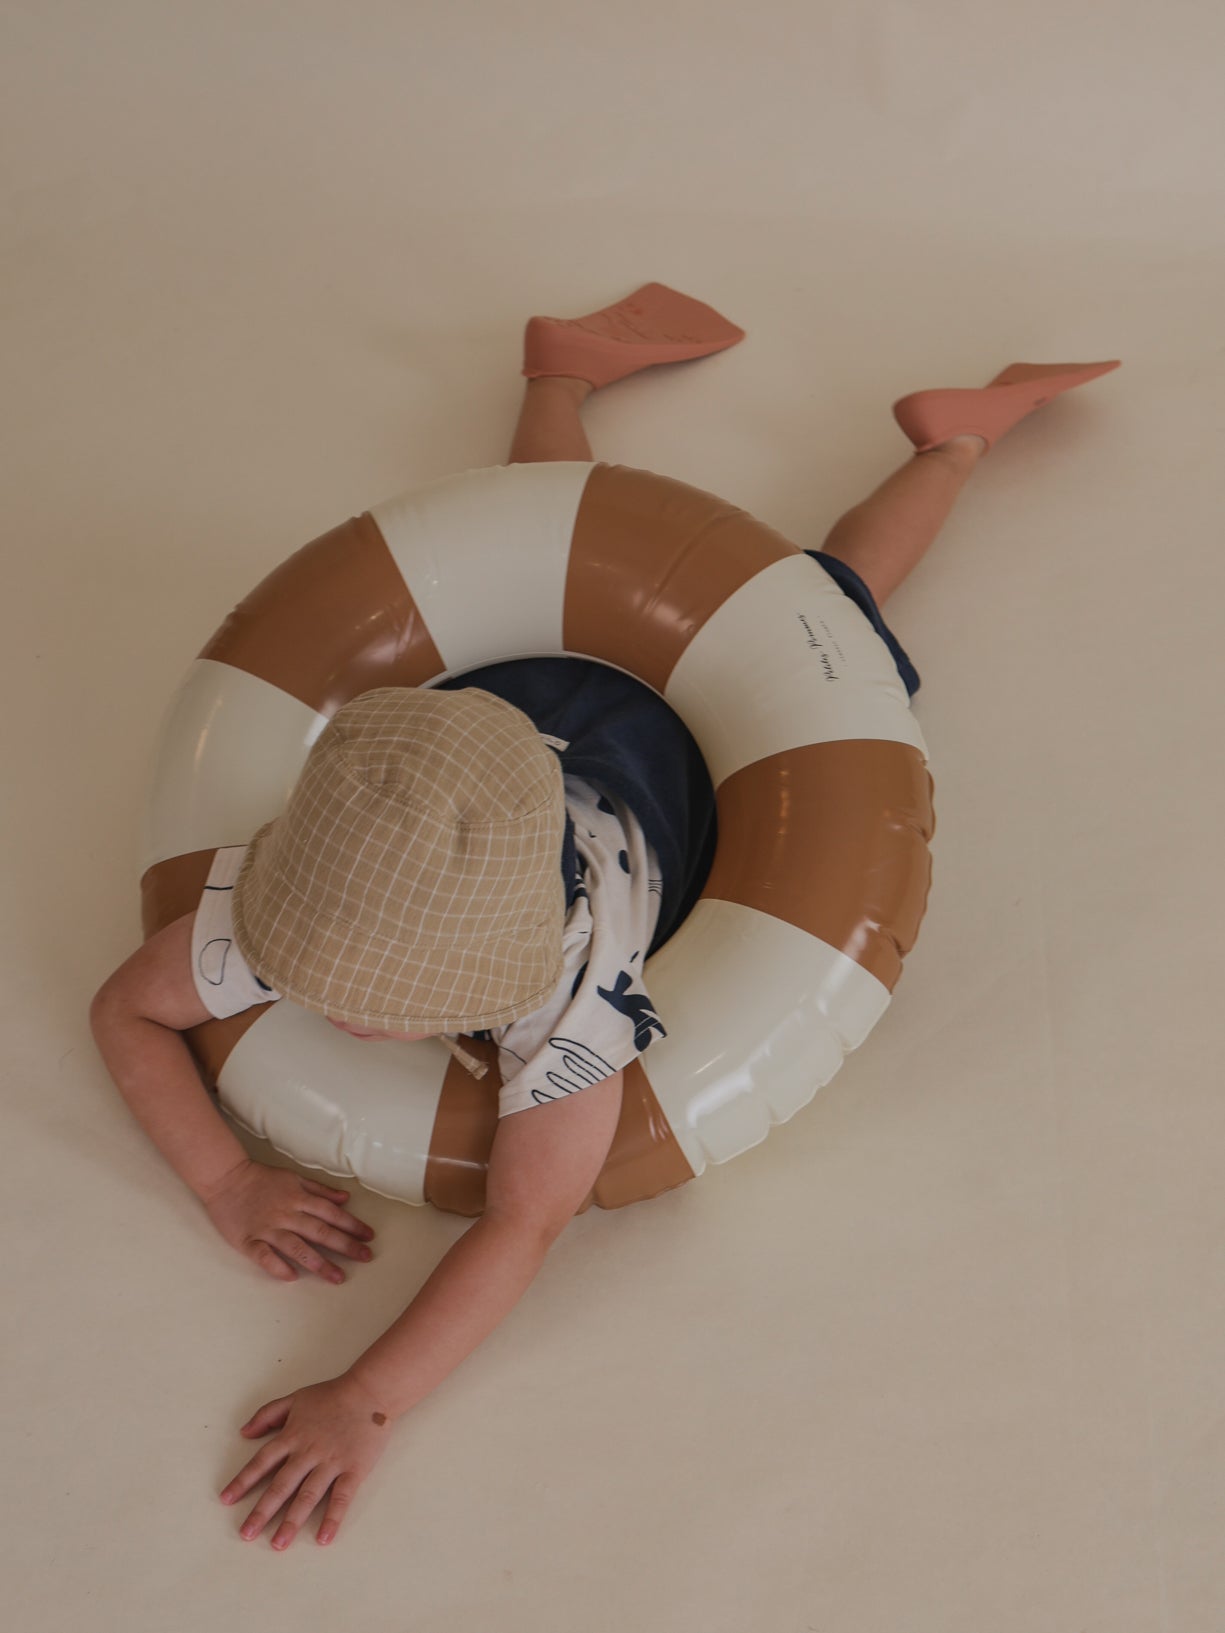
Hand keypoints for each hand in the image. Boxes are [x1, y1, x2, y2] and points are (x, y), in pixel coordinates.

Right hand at [202, 1158, 375, 1283]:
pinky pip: (264, 1256)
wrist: (225, 1178)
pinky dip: (277, 1266)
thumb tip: (345, 1198)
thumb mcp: (294, 1177)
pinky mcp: (248, 1240)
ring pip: (296, 1247)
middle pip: (320, 1231)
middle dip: (345, 1245)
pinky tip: (292, 1277)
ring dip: (319, 1263)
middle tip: (365, 1257)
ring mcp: (267, 1228)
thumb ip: (320, 1189)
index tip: (369, 1236)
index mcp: (298, 1197)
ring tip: (337, 1277)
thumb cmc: (262, 1179)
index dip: (352, 1224)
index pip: (331, 1213)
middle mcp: (286, 1214)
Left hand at [220, 1374, 393, 1547]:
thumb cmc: (332, 1396)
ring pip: (308, 1495)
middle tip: (246, 1534)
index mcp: (293, 1436)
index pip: (262, 1461)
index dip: (243, 1480)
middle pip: (281, 1485)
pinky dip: (332, 1518)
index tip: (226, 1500)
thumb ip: (268, 1414)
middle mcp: (308, 1452)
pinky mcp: (353, 1469)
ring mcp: (331, 1462)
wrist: (370, 1391)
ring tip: (278, 1544)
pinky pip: (341, 1497)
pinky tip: (323, 1538)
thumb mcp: (295, 1399)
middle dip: (262, 1511)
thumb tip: (244, 1432)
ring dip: (292, 1521)